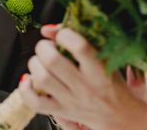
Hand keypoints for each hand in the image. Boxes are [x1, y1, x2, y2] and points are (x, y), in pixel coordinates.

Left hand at [18, 28, 146, 129]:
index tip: (63, 34)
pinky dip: (25, 89)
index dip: (65, 34)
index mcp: (100, 70)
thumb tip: (48, 29)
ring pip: (42, 79)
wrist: (120, 116)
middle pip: (53, 61)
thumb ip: (80, 40)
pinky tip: (29, 79)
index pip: (79, 47)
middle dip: (44, 47)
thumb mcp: (105, 59)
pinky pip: (35, 103)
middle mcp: (85, 87)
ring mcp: (71, 101)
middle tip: (48, 46)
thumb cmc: (111, 82)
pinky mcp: (61, 112)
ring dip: (35, 64)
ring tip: (41, 61)